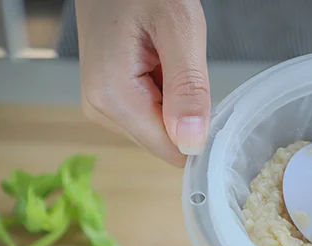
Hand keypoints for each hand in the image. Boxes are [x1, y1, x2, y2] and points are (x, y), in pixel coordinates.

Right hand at [76, 0, 209, 166]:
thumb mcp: (180, 29)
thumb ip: (188, 88)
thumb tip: (191, 143)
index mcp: (113, 96)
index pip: (171, 151)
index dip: (200, 133)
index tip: (211, 99)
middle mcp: (100, 108)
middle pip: (165, 142)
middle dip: (188, 114)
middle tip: (187, 66)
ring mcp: (102, 105)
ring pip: (161, 130)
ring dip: (178, 102)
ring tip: (169, 58)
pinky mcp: (109, 98)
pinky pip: (151, 114)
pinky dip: (167, 94)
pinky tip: (162, 62)